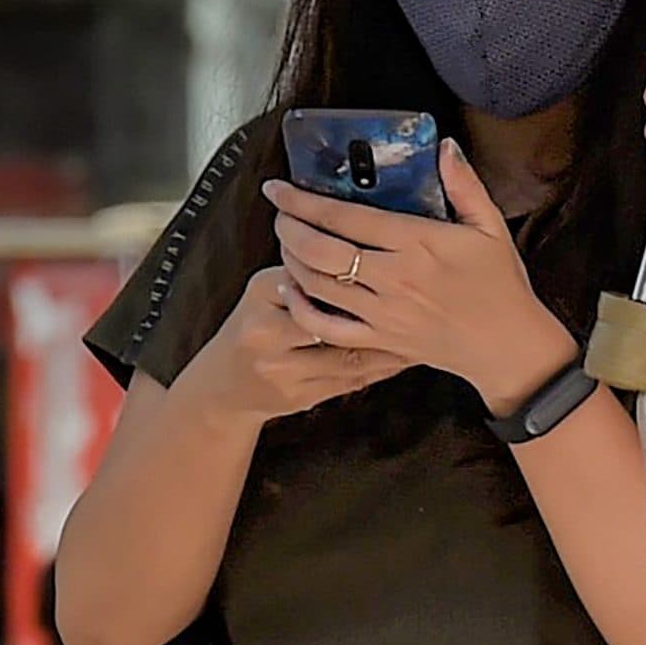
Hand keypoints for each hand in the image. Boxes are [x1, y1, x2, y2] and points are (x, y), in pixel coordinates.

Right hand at [183, 266, 408, 430]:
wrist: (223, 386)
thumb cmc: (251, 328)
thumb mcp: (263, 289)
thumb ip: (300, 272)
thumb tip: (352, 247)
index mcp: (262, 297)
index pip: (315, 280)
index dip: (354, 276)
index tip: (390, 264)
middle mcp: (269, 336)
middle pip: (336, 321)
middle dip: (380, 312)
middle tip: (419, 296)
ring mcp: (285, 371)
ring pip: (349, 356)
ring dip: (391, 343)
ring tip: (422, 326)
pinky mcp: (302, 397)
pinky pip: (352, 381)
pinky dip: (383, 366)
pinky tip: (406, 353)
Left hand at [265, 144, 571, 414]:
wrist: (507, 345)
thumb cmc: (500, 286)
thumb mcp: (491, 227)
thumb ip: (464, 185)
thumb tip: (444, 147)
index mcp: (418, 243)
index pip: (346, 217)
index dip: (304, 201)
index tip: (280, 188)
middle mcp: (394, 278)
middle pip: (321, 250)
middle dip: (289, 227)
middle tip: (280, 212)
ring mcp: (383, 312)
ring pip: (317, 284)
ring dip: (292, 259)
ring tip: (286, 240)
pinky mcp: (380, 339)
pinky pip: (328, 327)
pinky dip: (303, 308)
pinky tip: (293, 290)